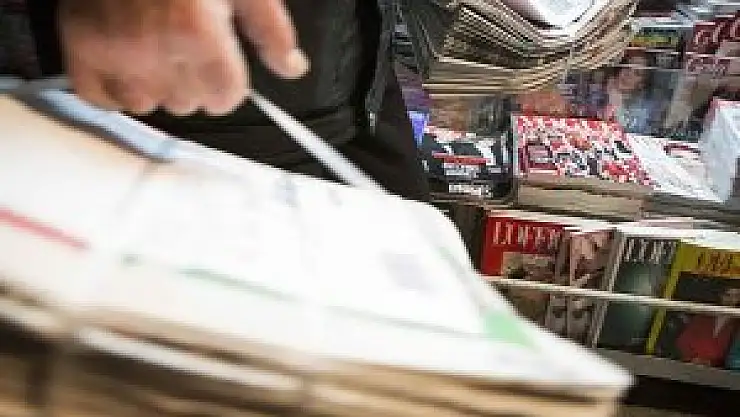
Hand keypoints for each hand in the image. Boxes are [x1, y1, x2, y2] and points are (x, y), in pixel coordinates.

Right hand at [58, 0, 309, 115]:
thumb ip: (271, 30)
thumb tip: (291, 67)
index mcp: (198, 31)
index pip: (226, 97)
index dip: (230, 84)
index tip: (225, 71)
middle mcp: (155, 47)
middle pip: (190, 103)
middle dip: (197, 82)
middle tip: (188, 48)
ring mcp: (114, 51)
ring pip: (150, 105)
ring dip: (158, 86)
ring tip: (157, 51)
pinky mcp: (81, 50)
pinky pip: (103, 99)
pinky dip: (117, 88)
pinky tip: (128, 64)